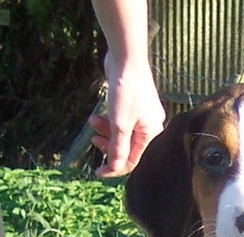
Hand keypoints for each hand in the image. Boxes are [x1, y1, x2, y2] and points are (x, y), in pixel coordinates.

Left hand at [89, 51, 164, 177]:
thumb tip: (115, 169)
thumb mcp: (120, 124)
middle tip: (94, 142)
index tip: (96, 171)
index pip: (132, 160)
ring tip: (92, 123)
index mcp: (151, 134)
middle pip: (128, 147)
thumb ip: (118, 148)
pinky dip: (108, 121)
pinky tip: (96, 116)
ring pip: (122, 133)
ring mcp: (142, 115)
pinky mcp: (133, 105)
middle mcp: (150, 126)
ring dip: (105, 131)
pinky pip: (121, 121)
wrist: (127, 59)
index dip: (114, 168)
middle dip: (109, 147)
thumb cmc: (126, 91)